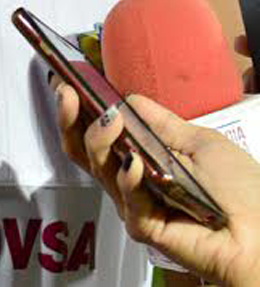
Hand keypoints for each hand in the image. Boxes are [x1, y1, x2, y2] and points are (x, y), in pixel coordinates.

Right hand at [78, 89, 259, 286]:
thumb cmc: (242, 191)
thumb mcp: (199, 140)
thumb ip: (161, 123)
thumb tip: (129, 99)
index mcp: (145, 155)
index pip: (102, 130)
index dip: (81, 109)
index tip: (69, 84)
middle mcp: (134, 178)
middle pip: (86, 150)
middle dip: (71, 120)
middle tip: (68, 96)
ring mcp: (137, 202)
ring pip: (100, 170)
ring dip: (99, 140)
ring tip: (110, 121)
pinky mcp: (145, 226)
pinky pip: (127, 200)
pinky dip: (128, 180)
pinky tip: (133, 165)